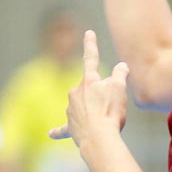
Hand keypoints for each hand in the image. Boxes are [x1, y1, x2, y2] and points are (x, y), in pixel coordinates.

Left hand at [50, 30, 128, 145]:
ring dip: (92, 111)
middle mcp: (75, 92)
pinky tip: (50, 134)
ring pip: (81, 106)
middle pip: (89, 88)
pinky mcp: (70, 127)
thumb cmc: (110, 112)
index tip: (88, 33)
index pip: (91, 58)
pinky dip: (58, 131)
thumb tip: (121, 66)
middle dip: (99, 94)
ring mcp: (71, 110)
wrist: (99, 139)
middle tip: (112, 106)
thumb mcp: (121, 89)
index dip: (90, 45)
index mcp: (89, 81)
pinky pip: (64, 128)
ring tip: (105, 121)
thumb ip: (120, 74)